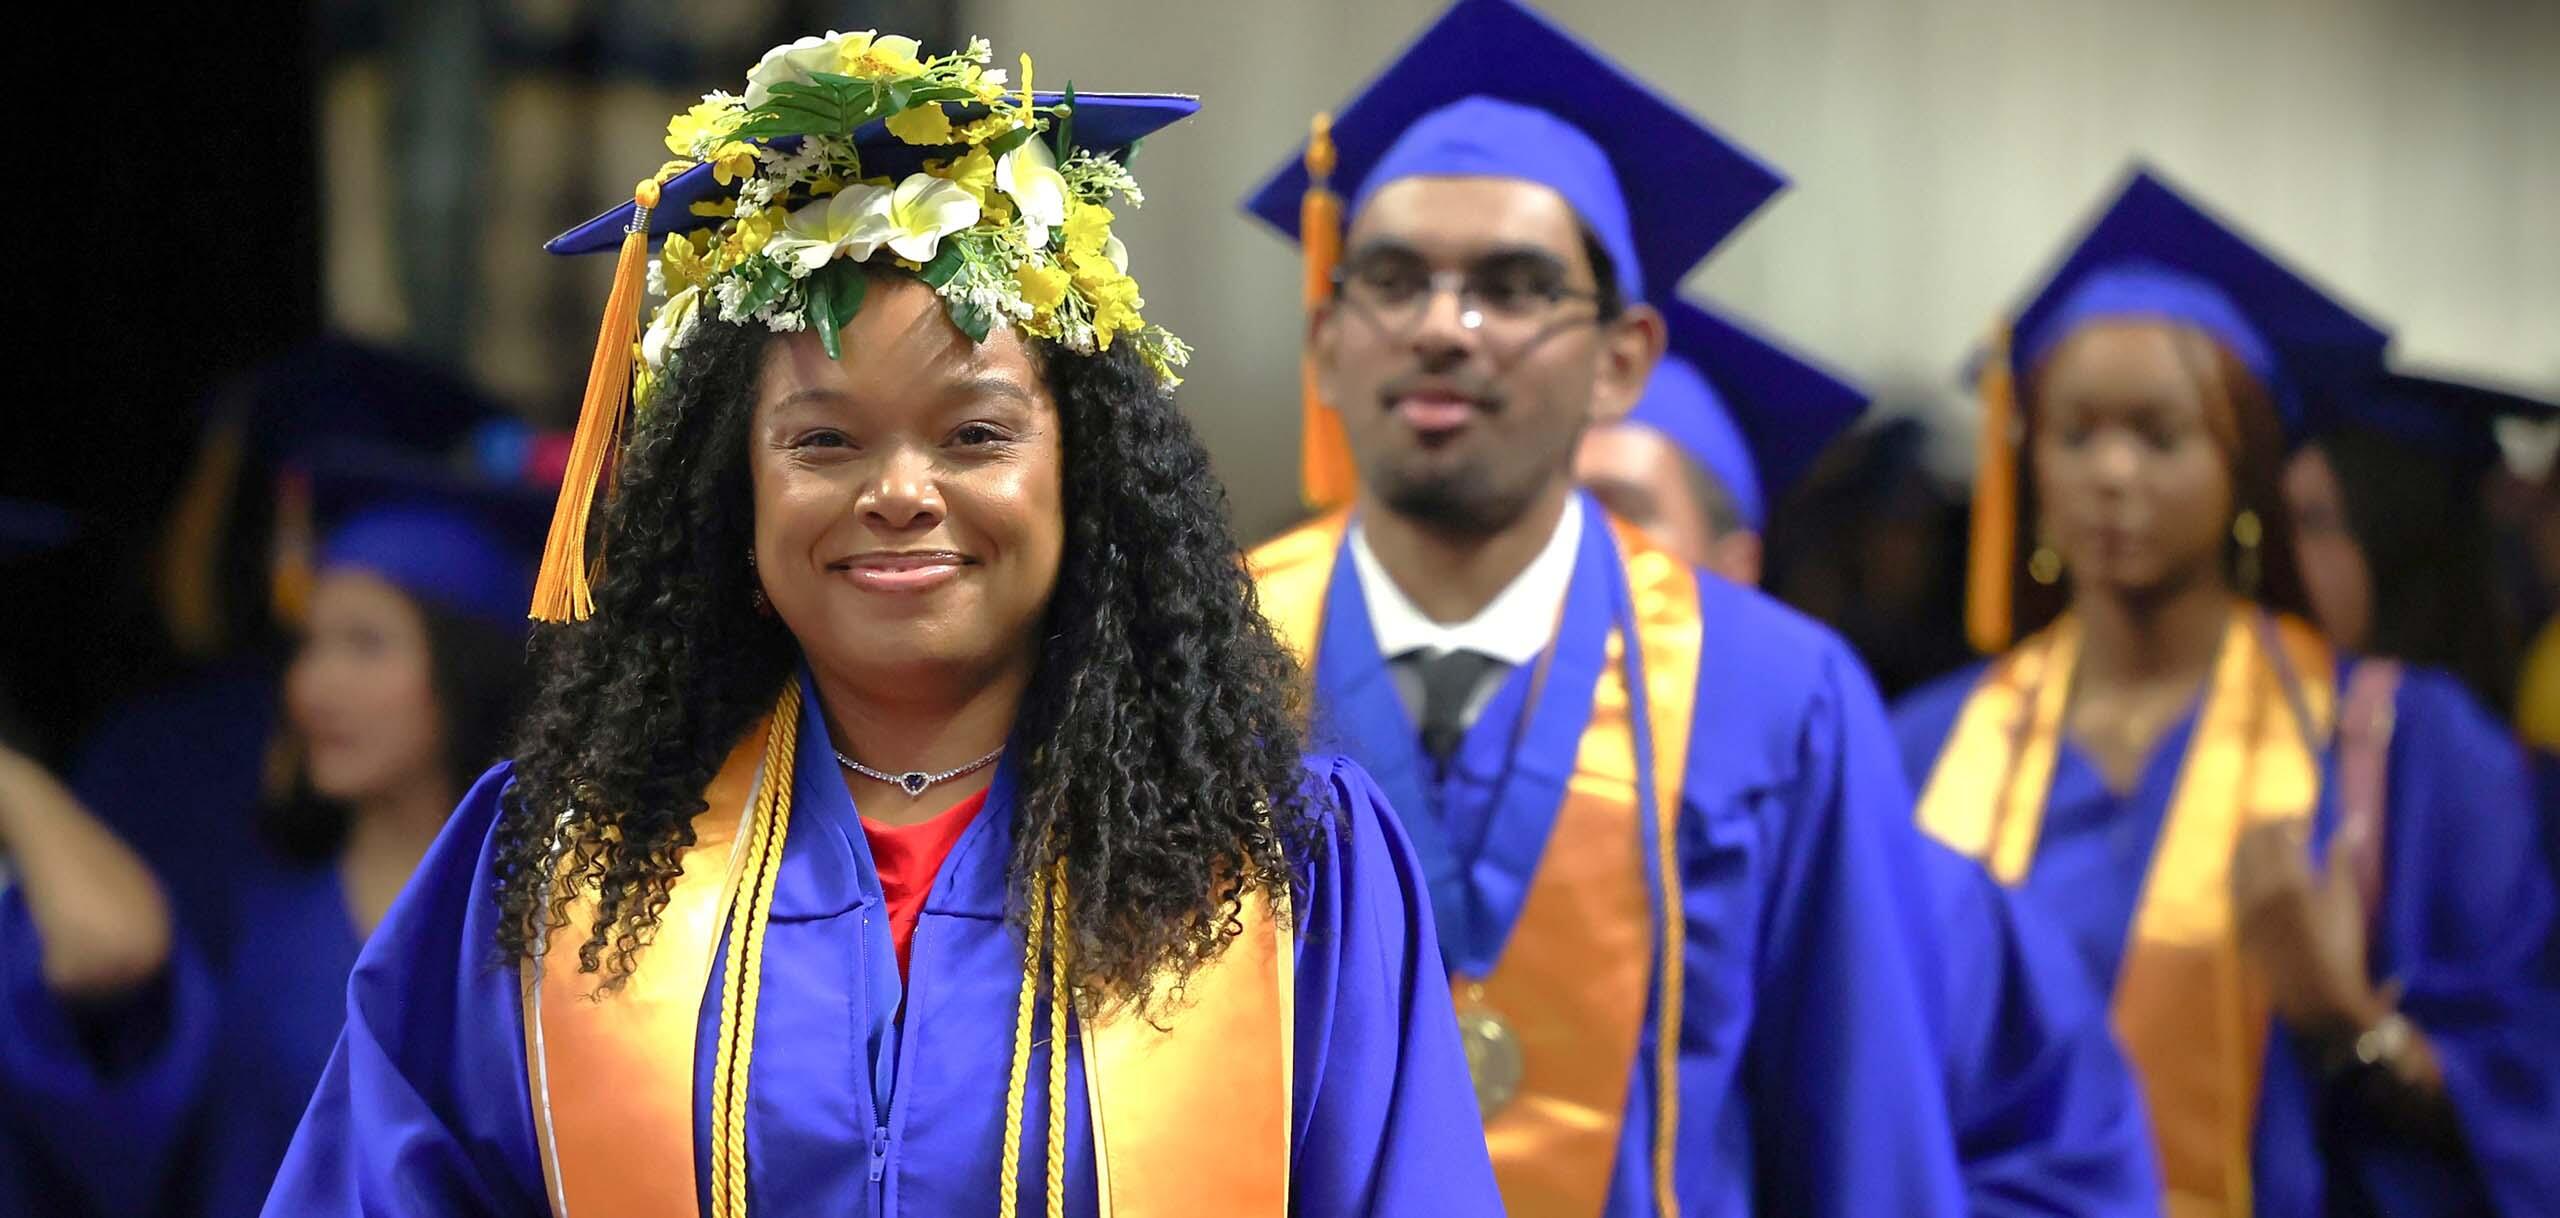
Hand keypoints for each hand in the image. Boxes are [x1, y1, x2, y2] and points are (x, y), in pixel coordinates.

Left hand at [2232, 819, 2386, 1037]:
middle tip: (2289, 828)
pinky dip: (2244, 870)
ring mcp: (2241, 908)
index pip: (2276, 831)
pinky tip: (2260, 874)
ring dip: (2252, 847)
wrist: (2318, 999)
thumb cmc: (2340, 949)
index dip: (2290, 819)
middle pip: (2250, 841)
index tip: (2306, 819)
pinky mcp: (2236, 924)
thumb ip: (2342, 858)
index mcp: (2286, 881)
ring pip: (2236, 861)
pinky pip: (2233, 885)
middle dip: (2267, 828)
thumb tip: (2354, 822)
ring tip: (2275, 847)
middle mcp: (2256, 890)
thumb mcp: (2345, 902)